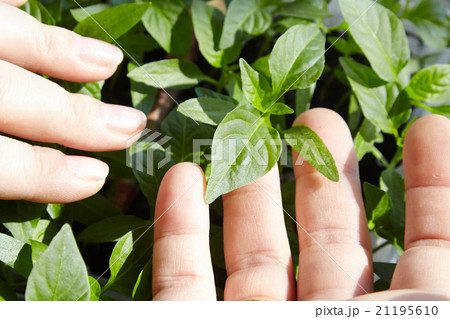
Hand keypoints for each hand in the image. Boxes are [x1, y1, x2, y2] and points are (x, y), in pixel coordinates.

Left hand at [0, 1, 145, 202]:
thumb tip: (44, 196)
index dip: (47, 174)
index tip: (96, 178)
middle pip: (10, 96)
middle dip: (76, 116)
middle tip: (131, 126)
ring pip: (2, 34)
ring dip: (58, 50)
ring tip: (108, 61)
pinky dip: (14, 2)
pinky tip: (32, 3)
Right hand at [151, 108, 449, 300]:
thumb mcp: (434, 308)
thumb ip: (447, 267)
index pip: (428, 252)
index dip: (431, 189)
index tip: (425, 129)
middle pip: (328, 245)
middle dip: (324, 176)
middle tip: (319, 118)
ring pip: (251, 257)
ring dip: (248, 192)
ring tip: (249, 136)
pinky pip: (181, 283)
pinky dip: (178, 230)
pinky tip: (181, 177)